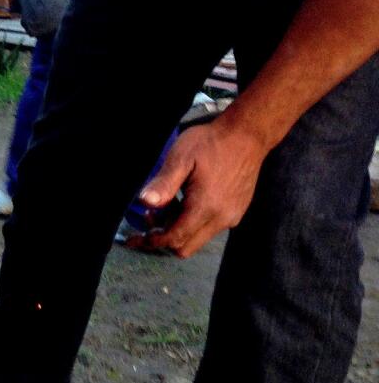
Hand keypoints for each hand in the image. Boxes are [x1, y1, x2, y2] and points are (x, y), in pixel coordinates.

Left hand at [128, 119, 269, 257]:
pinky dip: (193, 222)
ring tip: (169, 201)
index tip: (135, 238)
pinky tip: (186, 199)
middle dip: (164, 237)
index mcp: (205, 207)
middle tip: (151, 215)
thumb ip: (164, 183)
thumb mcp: (181, 158)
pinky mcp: (236, 211)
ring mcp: (232, 217)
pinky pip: (210, 228)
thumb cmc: (211, 143)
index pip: (175, 238)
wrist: (246, 135)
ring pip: (197, 238)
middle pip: (186, 246)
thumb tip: (145, 203)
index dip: (152, 241)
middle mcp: (221, 219)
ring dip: (178, 228)